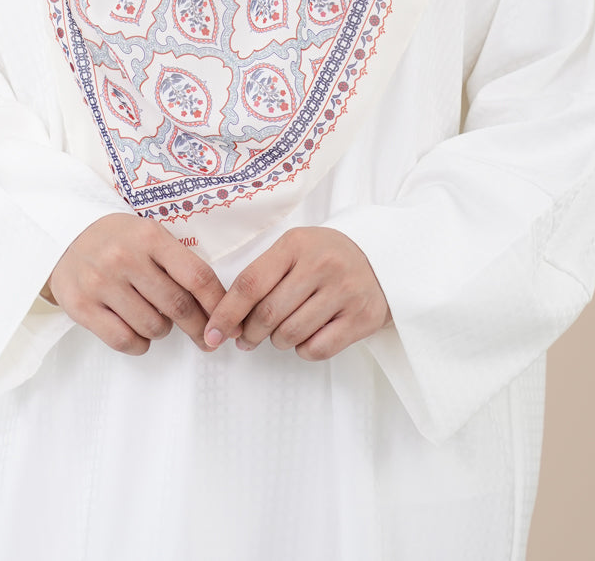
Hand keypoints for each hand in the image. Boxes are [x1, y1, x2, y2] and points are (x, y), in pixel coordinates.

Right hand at [44, 213, 227, 355]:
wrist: (62, 236)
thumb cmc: (116, 239)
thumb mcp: (147, 235)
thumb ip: (176, 262)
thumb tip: (214, 305)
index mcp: (149, 236)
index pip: (196, 275)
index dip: (217, 303)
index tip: (228, 321)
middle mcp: (125, 258)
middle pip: (178, 306)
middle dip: (199, 327)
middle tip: (207, 338)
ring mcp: (101, 283)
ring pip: (153, 327)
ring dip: (163, 330)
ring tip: (156, 318)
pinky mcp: (82, 306)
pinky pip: (124, 341)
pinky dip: (140, 344)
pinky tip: (138, 332)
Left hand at [203, 226, 391, 360]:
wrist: (381, 257)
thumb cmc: (325, 256)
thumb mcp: (295, 249)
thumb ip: (263, 276)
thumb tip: (229, 320)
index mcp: (296, 245)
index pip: (250, 284)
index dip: (226, 313)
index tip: (212, 333)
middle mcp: (321, 265)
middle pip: (268, 314)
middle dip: (250, 333)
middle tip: (247, 337)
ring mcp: (344, 292)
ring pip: (290, 335)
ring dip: (277, 341)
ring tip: (282, 331)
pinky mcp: (361, 318)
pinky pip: (317, 349)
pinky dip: (304, 349)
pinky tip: (308, 334)